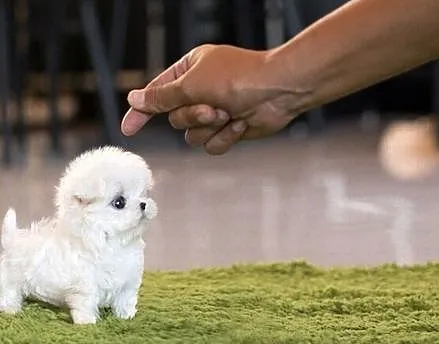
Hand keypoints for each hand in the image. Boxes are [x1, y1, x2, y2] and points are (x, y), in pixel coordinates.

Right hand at [121, 45, 296, 154]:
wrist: (278, 91)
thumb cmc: (238, 78)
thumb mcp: (191, 85)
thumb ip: (161, 97)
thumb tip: (134, 98)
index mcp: (188, 71)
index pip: (156, 94)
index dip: (141, 112)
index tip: (128, 129)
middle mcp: (200, 91)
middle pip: (175, 119)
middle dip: (193, 117)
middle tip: (212, 108)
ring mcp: (216, 112)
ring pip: (193, 136)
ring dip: (209, 128)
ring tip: (229, 114)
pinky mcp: (229, 129)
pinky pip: (212, 145)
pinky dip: (225, 137)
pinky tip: (241, 124)